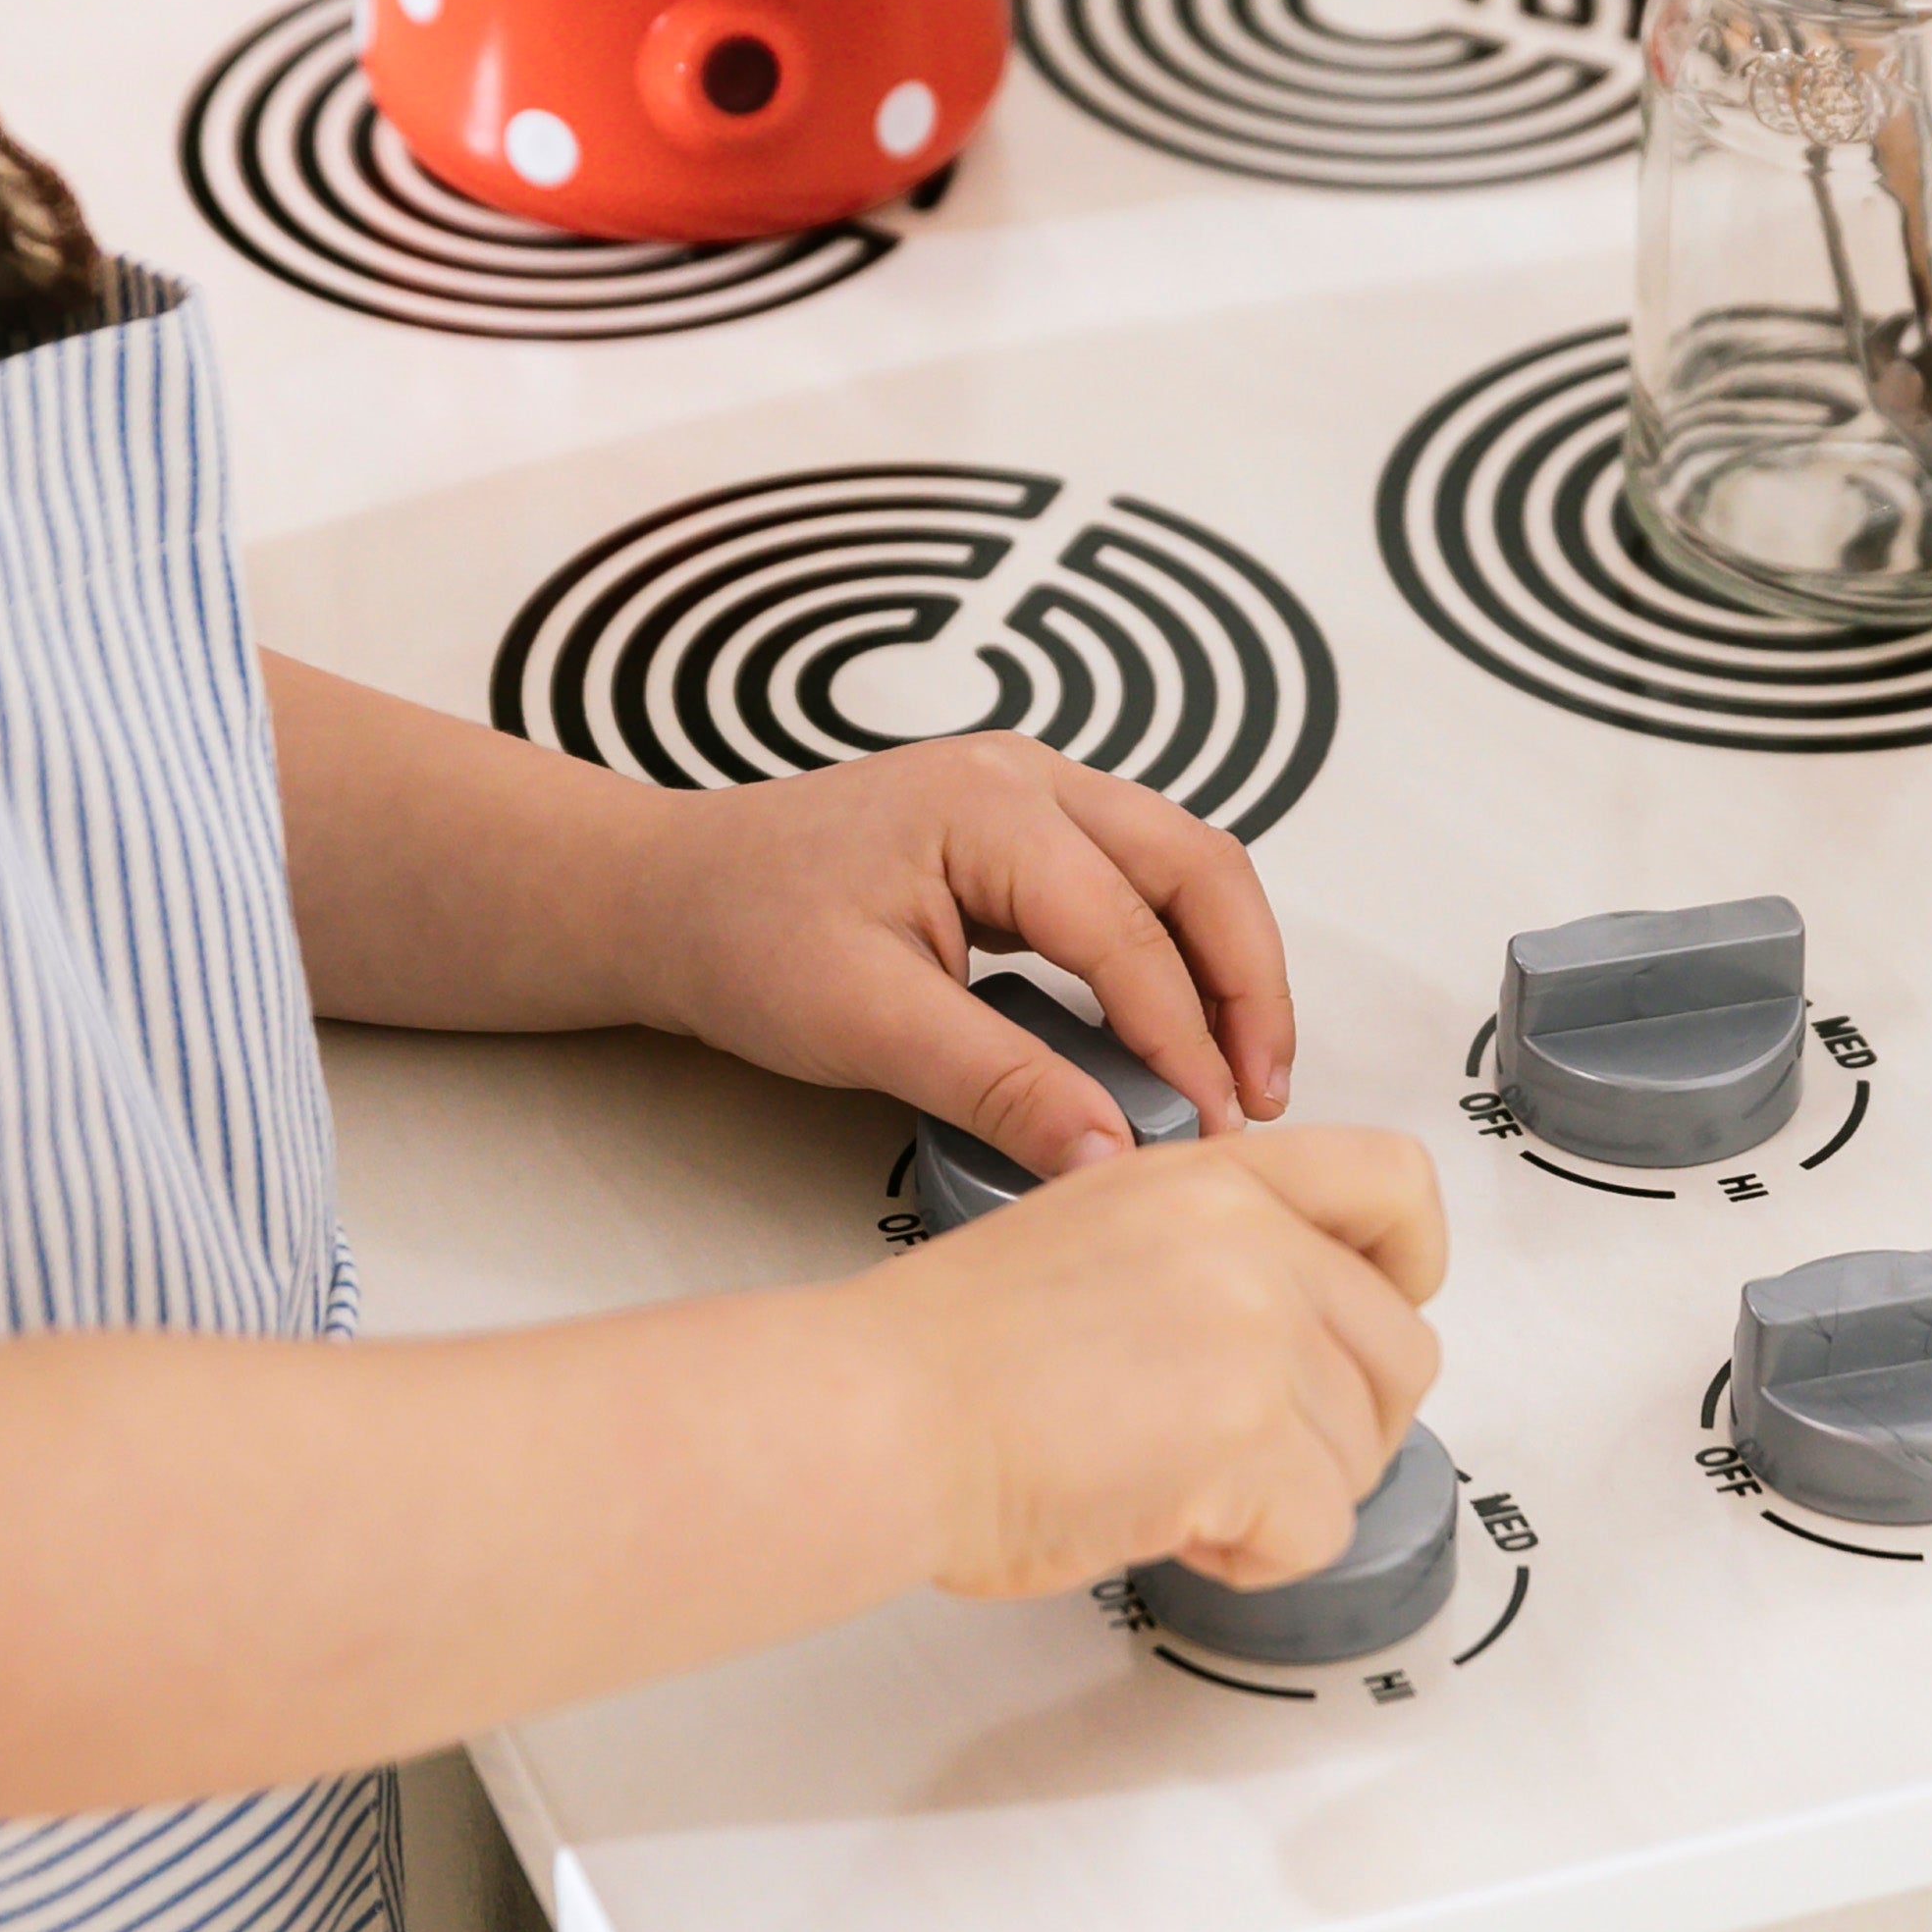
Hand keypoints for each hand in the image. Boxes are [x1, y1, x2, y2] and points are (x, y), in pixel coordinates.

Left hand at [633, 734, 1296, 1176]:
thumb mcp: (864, 1024)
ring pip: (1183, 861)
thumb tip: (1108, 1155)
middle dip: (1248, 981)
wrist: (670, 893)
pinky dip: (1179, 947)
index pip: (1127, 930)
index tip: (1207, 1129)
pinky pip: (1139, 874)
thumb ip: (997, 1085)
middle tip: (1262, 1091)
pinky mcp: (1025, 829)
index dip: (1181, 1038)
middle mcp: (1029, 777)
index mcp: (991, 806)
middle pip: (1198, 864)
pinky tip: (1178, 1023)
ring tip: (1240, 1067)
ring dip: (1226, 961)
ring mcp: (1032, 792)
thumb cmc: (742, 935)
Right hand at [876, 1127, 1446, 1601]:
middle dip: (1343, 1425)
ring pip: (1362, 1452)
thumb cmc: (953, 1351)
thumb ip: (1217, 1252)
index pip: (1395, 1182)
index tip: (1384, 1311)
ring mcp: (1259, 1333)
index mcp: (1214, 1180)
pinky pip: (1321, 1528)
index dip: (1412, 1264)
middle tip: (1249, 1457)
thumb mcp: (1102, 1230)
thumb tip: (1301, 1332)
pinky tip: (1172, 1525)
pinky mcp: (1251, 1434)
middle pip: (1402, 1349)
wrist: (881, 1413)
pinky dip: (1258, 1555)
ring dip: (1285, 1496)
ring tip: (1174, 1485)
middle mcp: (1252, 1240)